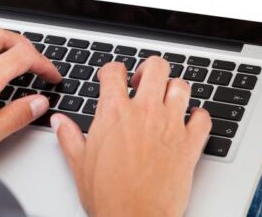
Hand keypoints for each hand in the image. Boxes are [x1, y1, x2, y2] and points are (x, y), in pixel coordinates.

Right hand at [51, 57, 210, 216]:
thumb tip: (59, 122)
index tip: (112, 76)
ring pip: (181, 87)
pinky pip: (203, 119)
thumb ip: (68, 135)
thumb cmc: (108, 194)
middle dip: (149, 68)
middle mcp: (144, 111)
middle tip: (144, 80)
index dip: (111, 70)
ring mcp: (169, 125)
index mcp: (114, 111)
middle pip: (156, 67)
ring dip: (174, 88)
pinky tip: (189, 121)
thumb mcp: (78, 162)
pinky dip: (198, 116)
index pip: (114, 71)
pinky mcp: (189, 145)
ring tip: (166, 98)